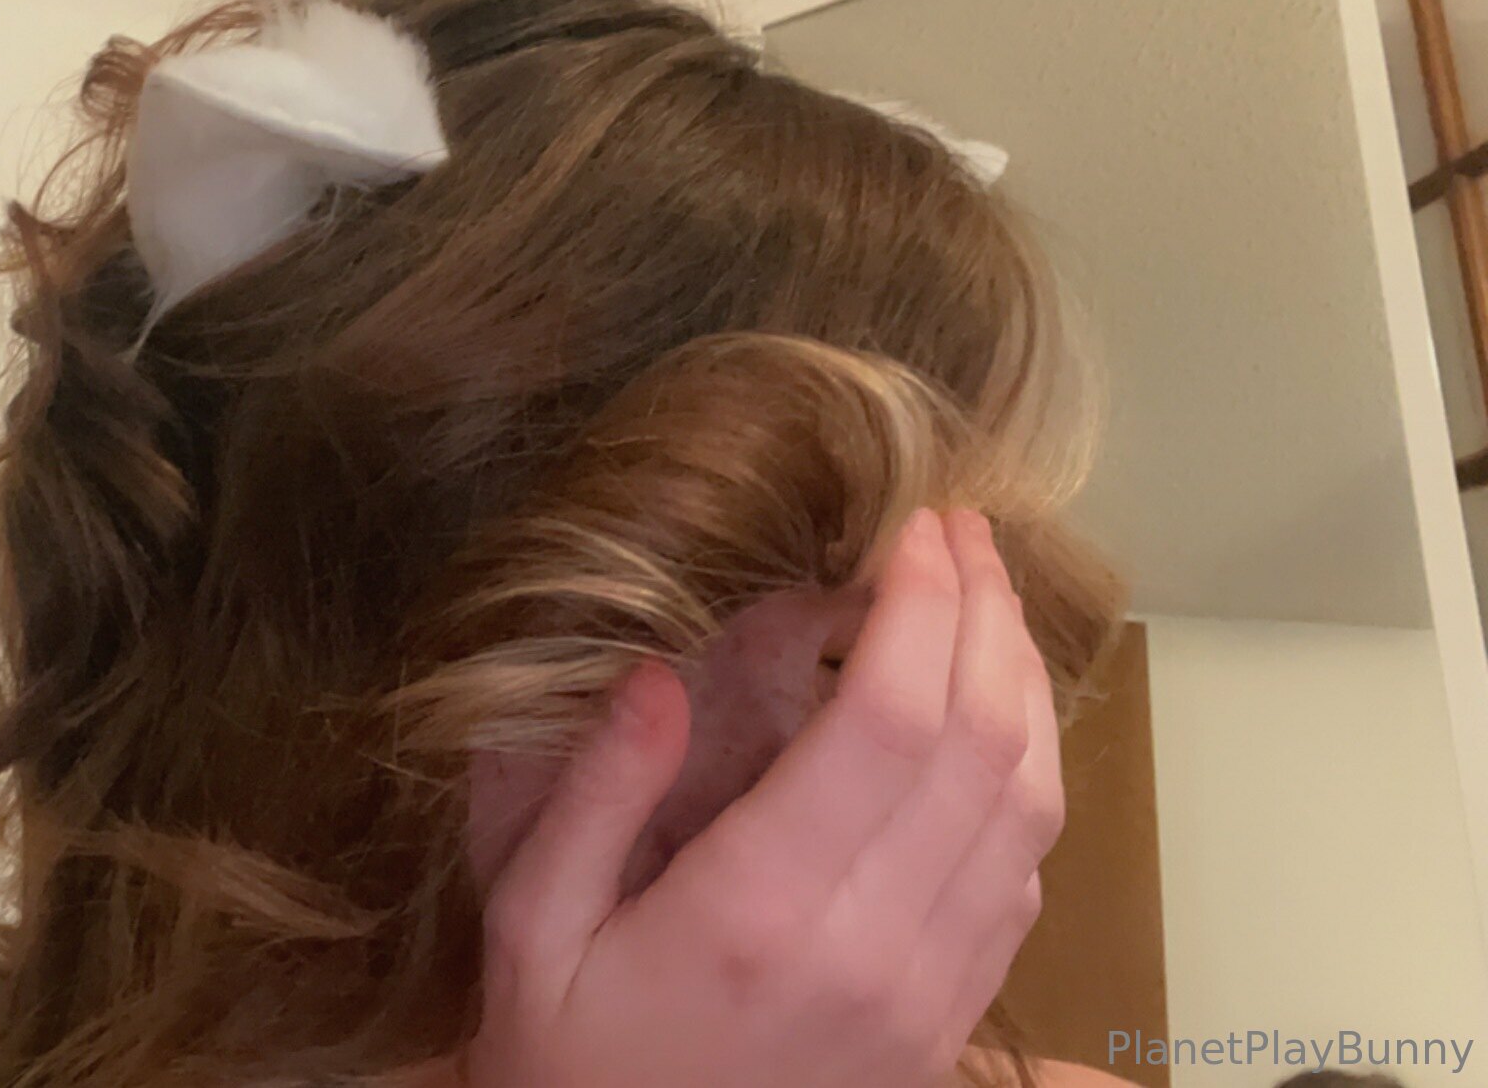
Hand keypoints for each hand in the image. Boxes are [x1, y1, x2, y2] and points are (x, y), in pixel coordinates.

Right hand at [464, 508, 1060, 1087]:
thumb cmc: (566, 1062)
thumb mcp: (529, 933)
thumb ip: (590, 801)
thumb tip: (657, 676)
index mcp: (758, 910)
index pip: (887, 721)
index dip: (921, 604)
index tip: (916, 525)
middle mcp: (869, 947)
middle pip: (980, 743)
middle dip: (985, 614)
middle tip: (960, 533)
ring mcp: (927, 993)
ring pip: (1029, 808)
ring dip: (1025, 685)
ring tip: (989, 602)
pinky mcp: (950, 1024)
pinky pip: (1025, 878)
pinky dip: (1028, 779)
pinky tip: (991, 723)